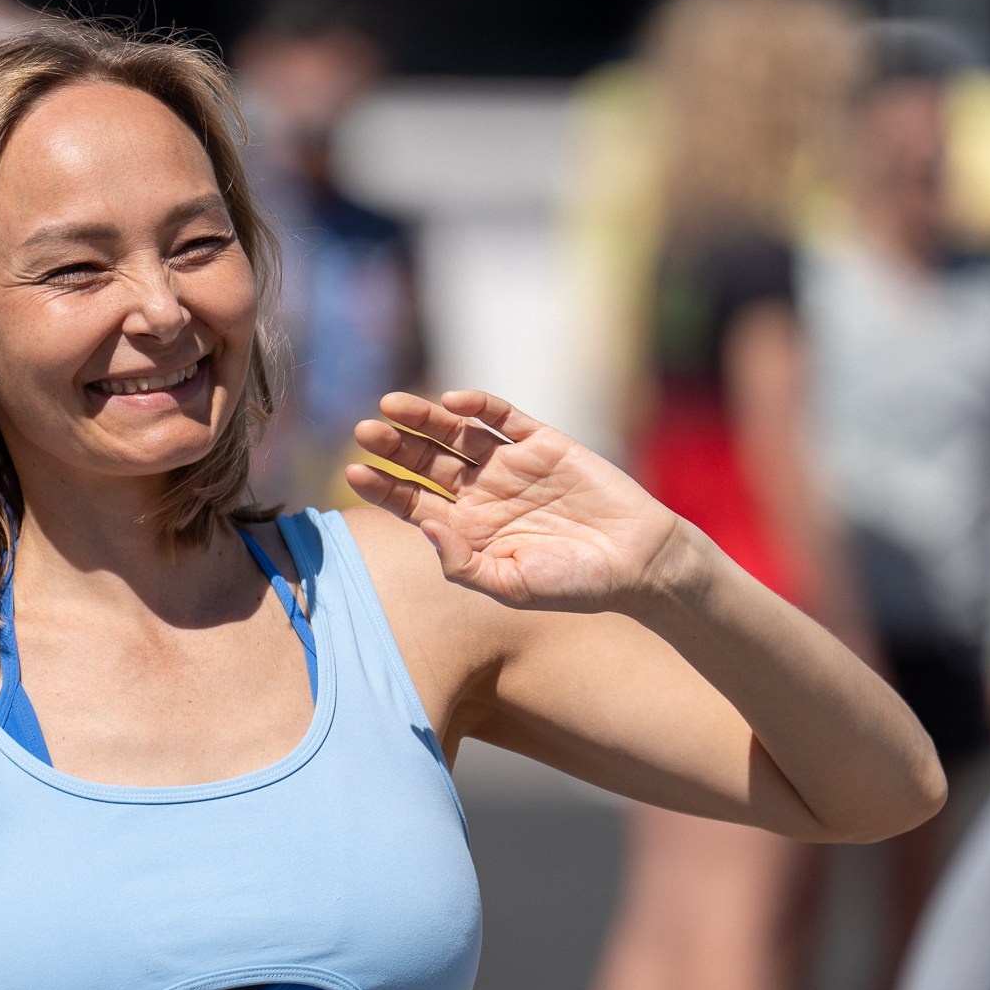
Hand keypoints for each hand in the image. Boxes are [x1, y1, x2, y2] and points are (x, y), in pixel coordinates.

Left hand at [347, 389, 685, 613]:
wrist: (636, 563)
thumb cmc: (573, 585)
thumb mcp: (510, 586)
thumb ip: (463, 563)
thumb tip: (423, 527)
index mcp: (468, 529)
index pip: (413, 502)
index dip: (383, 487)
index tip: (353, 472)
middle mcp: (483, 493)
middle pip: (426, 462)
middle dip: (395, 447)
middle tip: (364, 432)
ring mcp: (511, 465)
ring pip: (457, 434)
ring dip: (424, 419)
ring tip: (390, 406)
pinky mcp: (544, 443)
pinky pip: (505, 418)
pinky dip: (480, 407)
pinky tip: (454, 403)